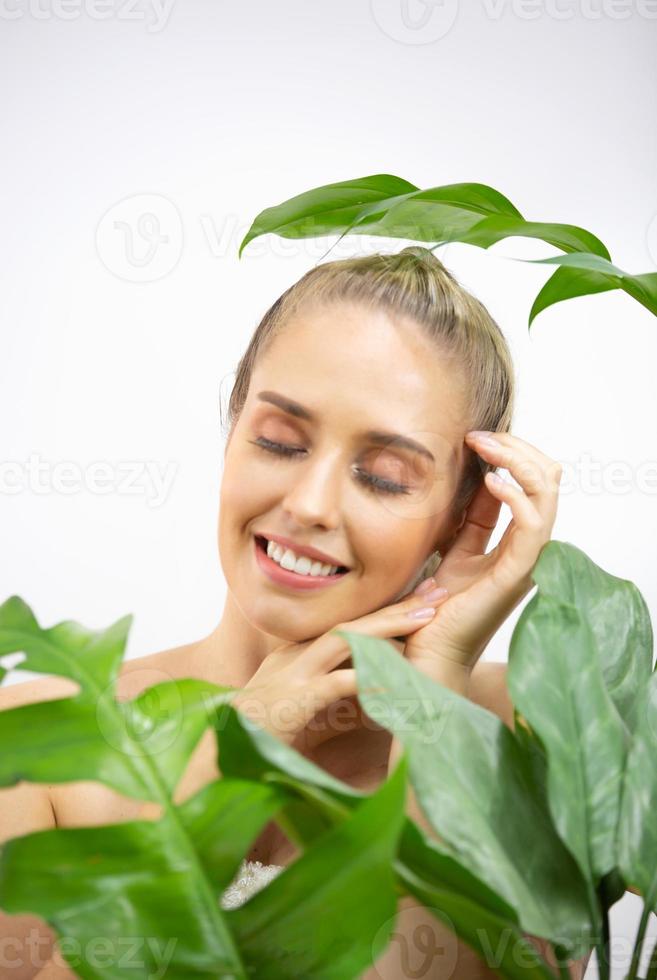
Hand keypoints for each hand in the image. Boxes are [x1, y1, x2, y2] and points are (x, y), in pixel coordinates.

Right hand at [230, 588, 449, 753]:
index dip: (387, 610)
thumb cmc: (262, 735)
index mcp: (299, 653)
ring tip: (424, 619)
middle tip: (437, 594)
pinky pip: (336, 684)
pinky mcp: (294, 700)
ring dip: (387, 628)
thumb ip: (333, 692)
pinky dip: (366, 678)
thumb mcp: (303, 705)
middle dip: (396, 607)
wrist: (219, 755)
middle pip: (354, 621)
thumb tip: (373, 689)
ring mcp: (295, 674)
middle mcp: (297, 655)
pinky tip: (396, 677)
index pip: (350, 623)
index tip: (422, 600)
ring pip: (346, 639)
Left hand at [403, 430, 562, 676]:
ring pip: (547, 496)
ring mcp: (525, 562)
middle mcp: (527, 549)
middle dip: (518, 449)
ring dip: (518, 462)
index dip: (511, 454)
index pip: (534, 484)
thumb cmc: (435, 610)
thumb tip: (479, 477)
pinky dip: (518, 497)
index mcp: (514, 543)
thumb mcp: (454, 550)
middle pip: (548, 482)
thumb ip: (471, 517)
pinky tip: (493, 482)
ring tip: (485, 447)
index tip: (475, 437)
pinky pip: (532, 527)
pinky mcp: (515, 576)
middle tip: (480, 436)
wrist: (428, 656)